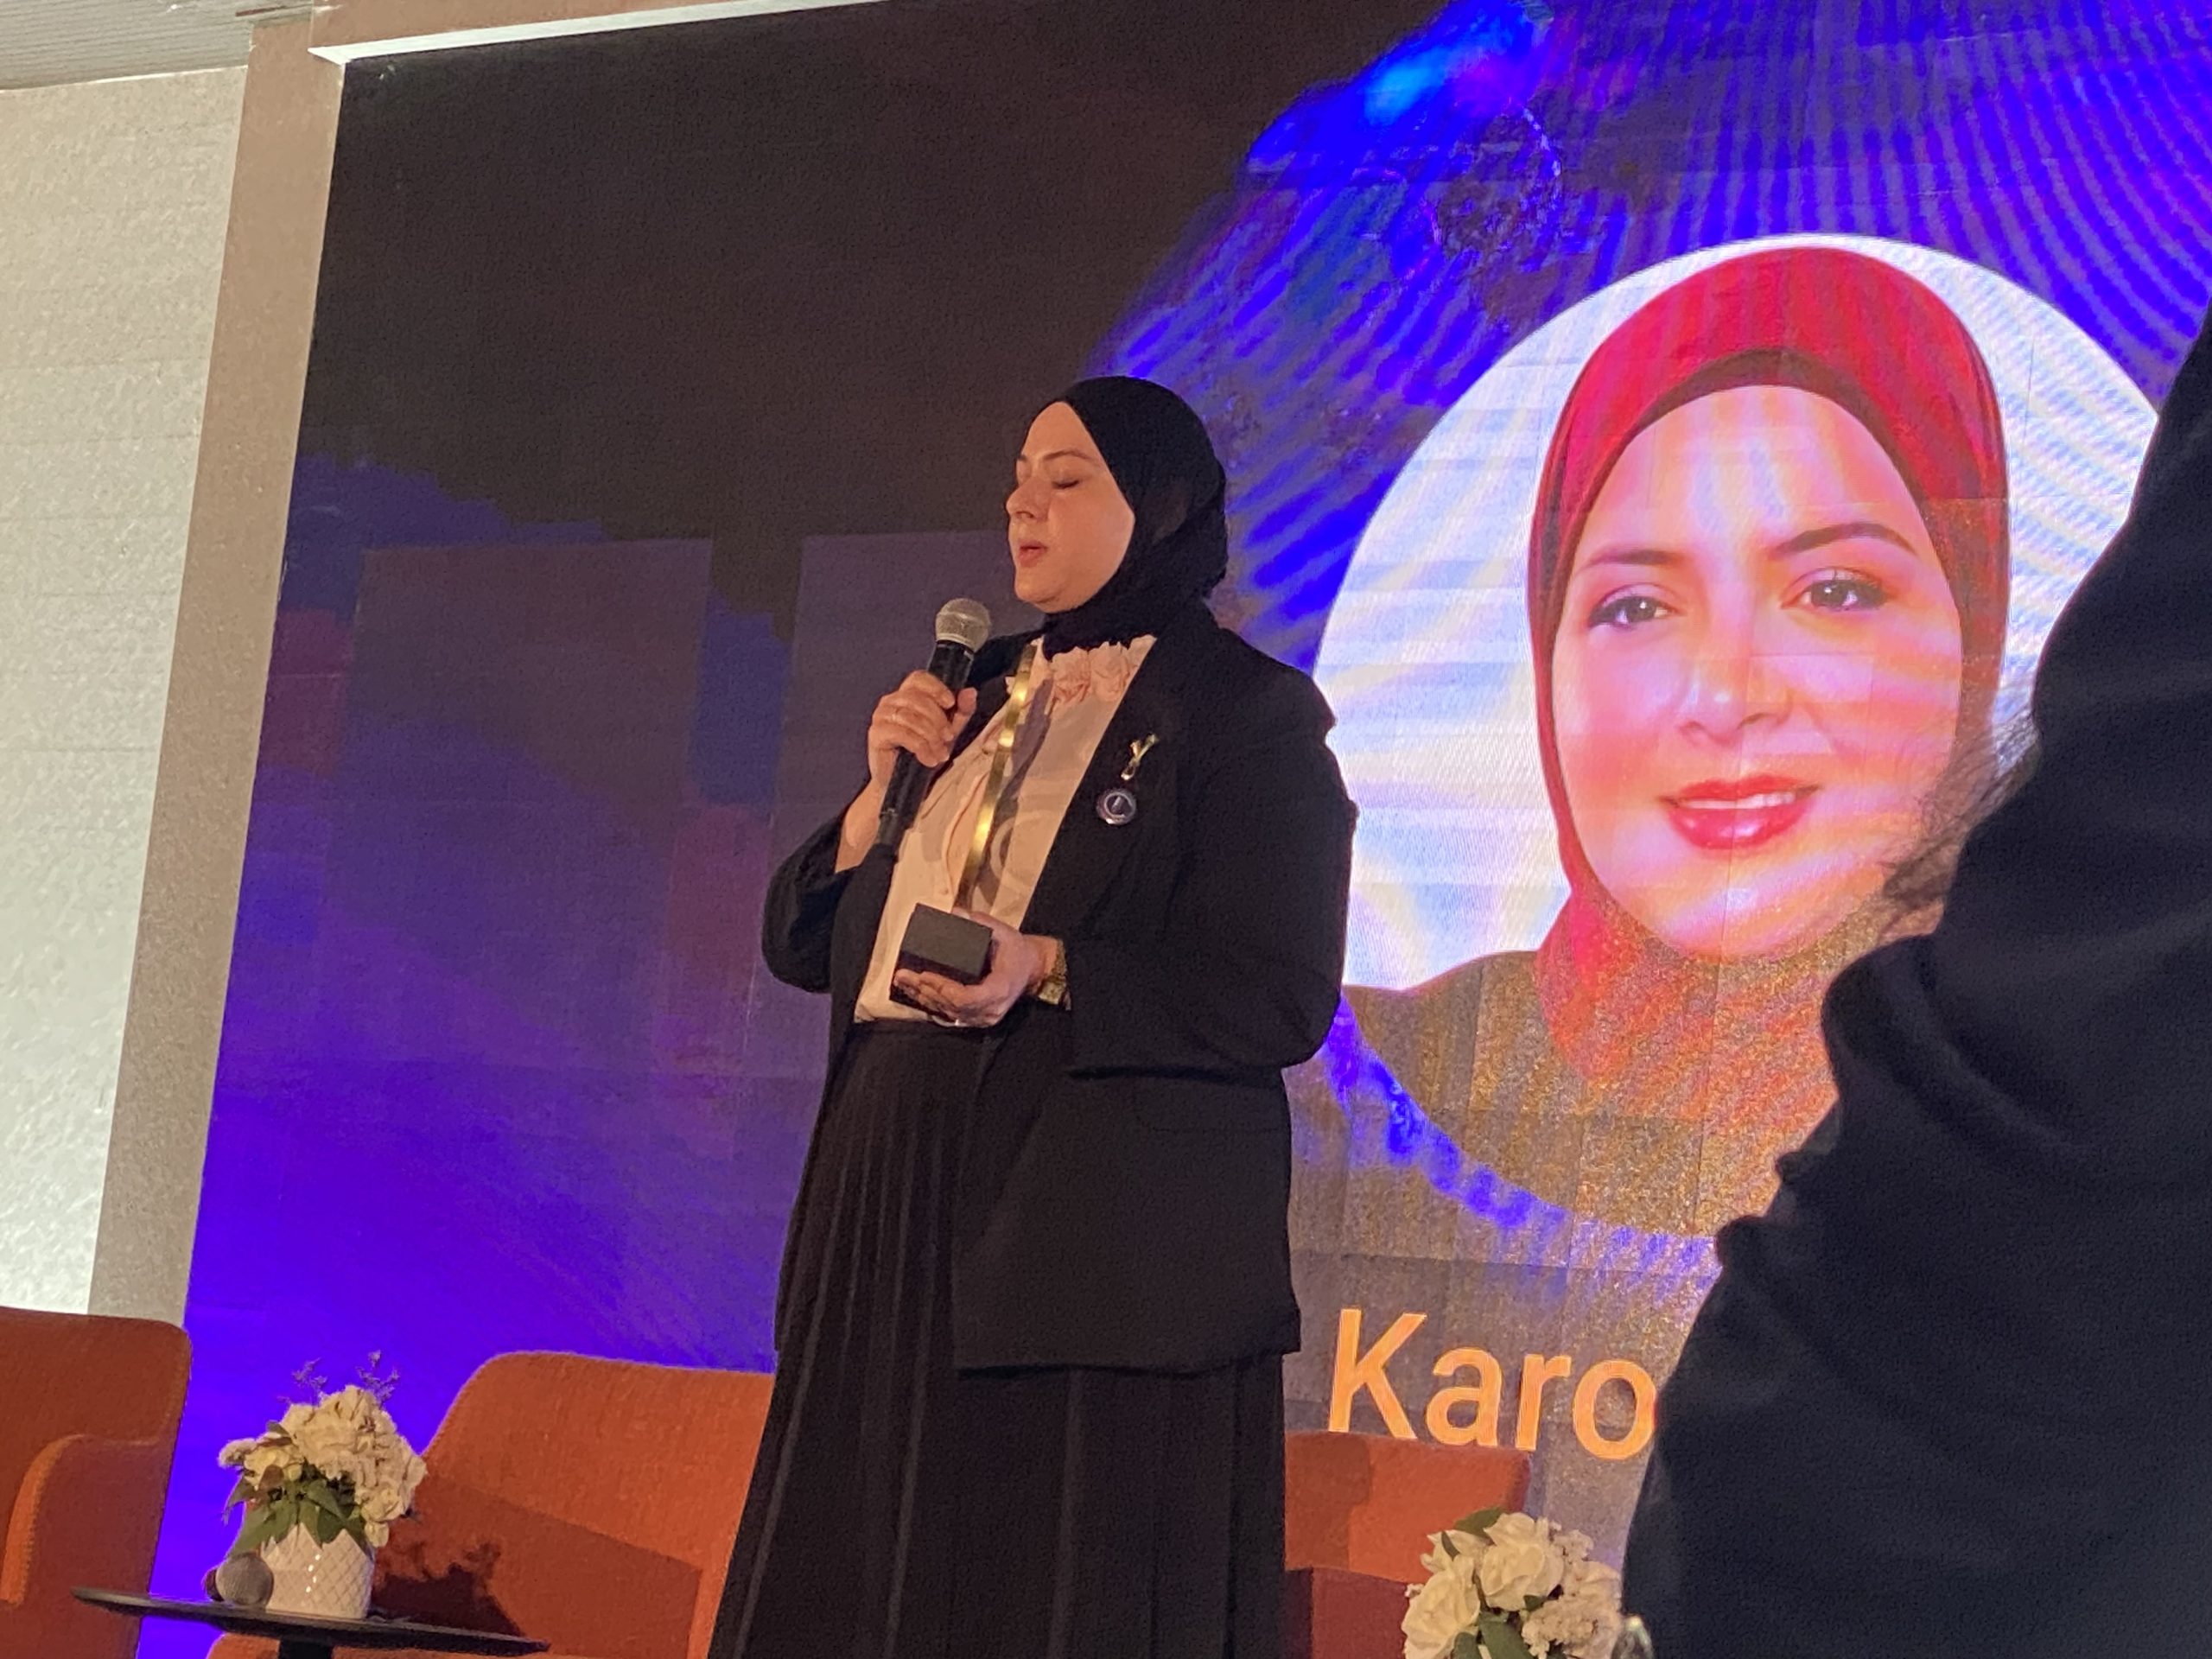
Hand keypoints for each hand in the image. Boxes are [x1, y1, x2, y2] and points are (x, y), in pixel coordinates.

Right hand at [866, 671, 978, 790]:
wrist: (905, 785)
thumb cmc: (925, 754)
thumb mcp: (949, 732)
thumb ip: (961, 712)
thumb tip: (970, 692)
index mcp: (907, 695)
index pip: (918, 678)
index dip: (935, 687)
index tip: (950, 703)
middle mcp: (891, 701)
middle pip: (916, 698)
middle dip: (937, 719)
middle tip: (948, 737)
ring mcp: (881, 716)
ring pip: (910, 716)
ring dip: (930, 736)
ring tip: (940, 754)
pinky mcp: (876, 734)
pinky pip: (901, 733)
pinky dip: (919, 746)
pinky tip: (928, 759)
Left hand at [893, 913, 1051, 1029]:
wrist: (1032, 969)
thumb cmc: (1017, 951)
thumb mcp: (1004, 932)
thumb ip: (981, 922)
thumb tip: (956, 913)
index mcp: (999, 989)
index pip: (965, 997)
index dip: (942, 988)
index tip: (924, 974)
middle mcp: (991, 1009)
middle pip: (951, 1006)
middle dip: (924, 990)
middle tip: (903, 975)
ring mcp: (984, 1018)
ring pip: (948, 1012)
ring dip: (923, 998)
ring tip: (903, 982)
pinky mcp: (978, 1019)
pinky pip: (951, 1015)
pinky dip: (931, 1003)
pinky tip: (916, 993)